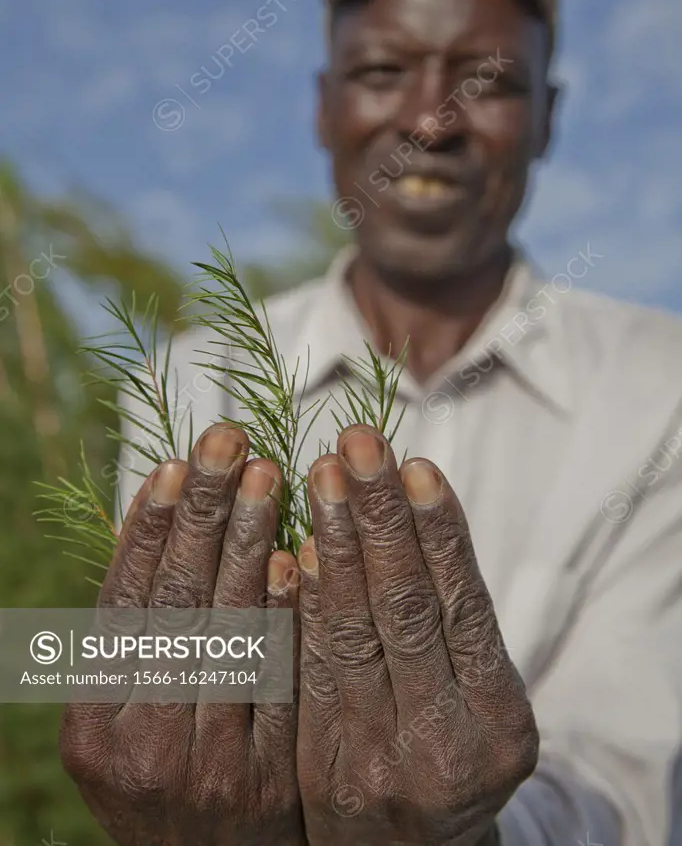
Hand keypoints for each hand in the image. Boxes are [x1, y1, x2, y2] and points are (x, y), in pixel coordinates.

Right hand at [60, 422, 304, 845]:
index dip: (148, 529)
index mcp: (93, 724)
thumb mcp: (125, 716)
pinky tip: (296, 556)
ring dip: (249, 545)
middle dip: (203, 513)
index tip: (173, 462)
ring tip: (267, 475)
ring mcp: (203, 766)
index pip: (123, 606)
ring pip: (231, 632)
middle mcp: (139, 746)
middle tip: (227, 438)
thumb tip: (152, 517)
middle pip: (176, 606)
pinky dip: (285, 614)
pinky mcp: (265, 779)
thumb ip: (136, 633)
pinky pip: (279, 680)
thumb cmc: (164, 770)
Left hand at [296, 424, 537, 845]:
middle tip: (359, 442)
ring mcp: (377, 763)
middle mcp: (444, 747)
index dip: (438, 532)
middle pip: (405, 610)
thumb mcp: (481, 696)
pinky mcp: (320, 770)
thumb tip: (407, 505)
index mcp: (498, 721)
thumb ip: (455, 620)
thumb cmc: (450, 748)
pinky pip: (306, 673)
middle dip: (380, 517)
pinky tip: (293, 550)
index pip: (463, 607)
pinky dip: (301, 607)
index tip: (415, 464)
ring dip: (334, 544)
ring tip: (322, 473)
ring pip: (350, 633)